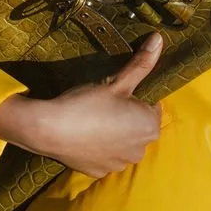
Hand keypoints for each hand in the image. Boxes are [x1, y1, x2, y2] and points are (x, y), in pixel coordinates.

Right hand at [0, 32, 164, 177]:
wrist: (50, 129)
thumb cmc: (87, 103)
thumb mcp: (117, 81)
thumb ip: (141, 63)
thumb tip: (160, 38)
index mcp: (150, 127)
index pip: (151, 106)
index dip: (135, 96)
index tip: (116, 92)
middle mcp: (140, 151)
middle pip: (137, 127)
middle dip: (126, 116)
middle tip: (103, 104)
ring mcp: (119, 164)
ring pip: (121, 143)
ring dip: (113, 134)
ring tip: (92, 119)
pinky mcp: (99, 172)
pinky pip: (105, 156)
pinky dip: (98, 148)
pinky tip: (84, 136)